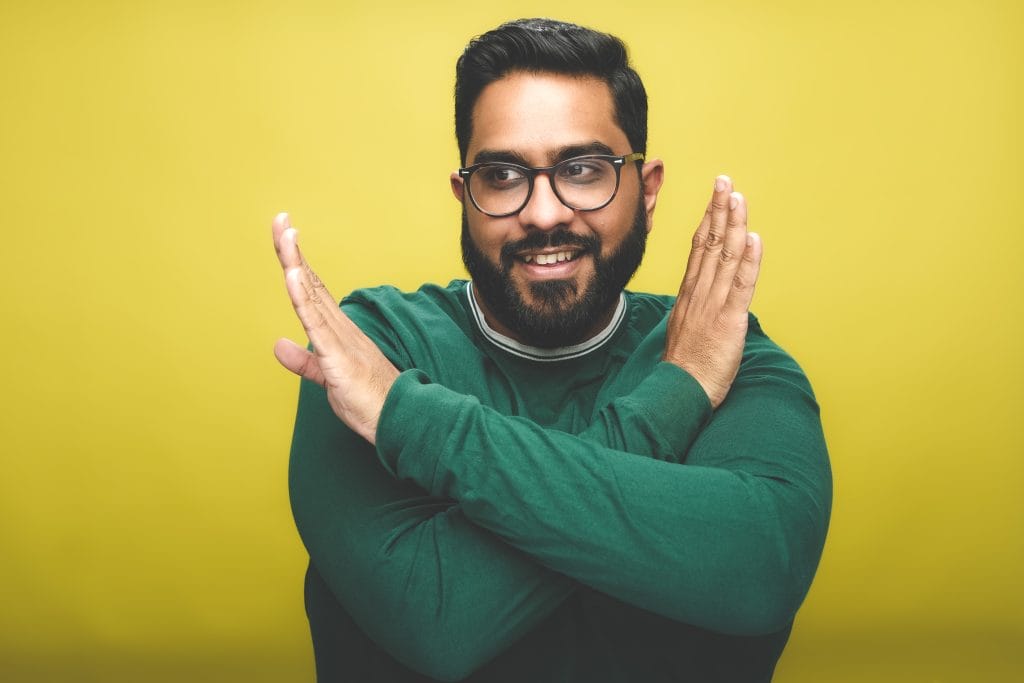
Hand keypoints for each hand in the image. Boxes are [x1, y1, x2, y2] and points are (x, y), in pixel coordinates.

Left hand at [272, 212, 398, 443]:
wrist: (398, 418)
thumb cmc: (369, 400)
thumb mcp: (326, 377)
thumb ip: (304, 360)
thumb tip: (278, 345)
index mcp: (336, 330)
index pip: (311, 289)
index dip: (297, 262)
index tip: (286, 234)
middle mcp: (339, 326)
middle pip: (309, 282)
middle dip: (292, 250)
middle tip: (280, 219)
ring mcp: (339, 338)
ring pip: (312, 295)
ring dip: (297, 263)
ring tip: (286, 233)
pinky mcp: (338, 355)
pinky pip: (316, 323)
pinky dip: (302, 298)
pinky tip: (293, 275)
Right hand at [663, 176, 762, 408]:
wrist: (678, 394)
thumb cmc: (684, 370)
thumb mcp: (684, 333)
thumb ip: (694, 312)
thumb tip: (700, 302)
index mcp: (689, 297)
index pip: (698, 251)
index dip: (708, 222)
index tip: (714, 199)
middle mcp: (699, 295)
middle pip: (709, 245)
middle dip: (718, 211)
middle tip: (724, 182)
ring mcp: (712, 306)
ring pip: (724, 258)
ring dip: (732, 225)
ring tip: (738, 197)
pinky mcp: (729, 321)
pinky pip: (740, 287)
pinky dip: (747, 261)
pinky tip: (752, 239)